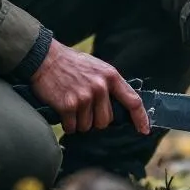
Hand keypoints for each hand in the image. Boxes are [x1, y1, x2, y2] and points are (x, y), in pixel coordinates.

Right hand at [30, 40, 150, 135]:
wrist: (45, 58)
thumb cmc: (71, 64)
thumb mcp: (97, 67)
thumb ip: (110, 84)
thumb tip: (120, 106)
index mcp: (110, 76)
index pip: (133, 101)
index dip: (140, 118)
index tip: (144, 130)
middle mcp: (100, 87)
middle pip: (106, 121)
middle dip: (95, 119)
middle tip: (84, 107)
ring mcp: (85, 97)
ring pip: (88, 126)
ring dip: (79, 122)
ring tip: (72, 105)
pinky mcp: (69, 105)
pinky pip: (72, 127)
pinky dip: (67, 124)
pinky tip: (63, 109)